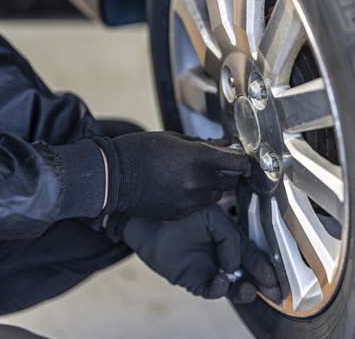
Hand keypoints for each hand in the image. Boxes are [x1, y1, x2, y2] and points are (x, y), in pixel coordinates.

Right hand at [94, 132, 248, 219]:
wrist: (112, 177)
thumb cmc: (139, 151)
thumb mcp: (174, 139)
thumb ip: (203, 144)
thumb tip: (223, 145)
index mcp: (199, 159)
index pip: (238, 164)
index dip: (242, 160)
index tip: (240, 157)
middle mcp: (198, 183)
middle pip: (231, 182)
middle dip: (228, 172)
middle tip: (219, 164)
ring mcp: (189, 201)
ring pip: (216, 196)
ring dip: (213, 186)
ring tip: (195, 175)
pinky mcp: (179, 214)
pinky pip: (199, 206)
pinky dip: (197, 197)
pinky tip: (181, 186)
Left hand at [108, 206, 281, 302]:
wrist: (151, 222)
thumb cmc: (182, 214)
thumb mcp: (213, 218)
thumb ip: (230, 239)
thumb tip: (233, 266)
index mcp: (232, 239)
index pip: (255, 254)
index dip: (268, 267)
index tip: (279, 279)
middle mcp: (224, 256)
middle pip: (249, 274)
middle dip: (263, 285)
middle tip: (275, 293)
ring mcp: (211, 270)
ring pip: (234, 287)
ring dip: (245, 291)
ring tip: (248, 289)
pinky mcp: (195, 281)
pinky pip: (212, 290)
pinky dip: (219, 288)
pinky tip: (221, 278)